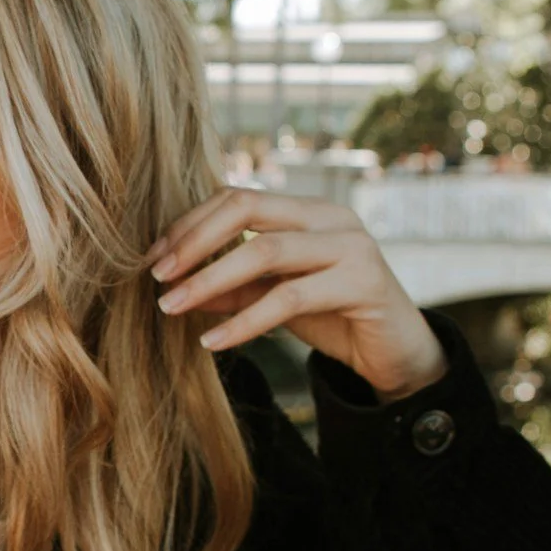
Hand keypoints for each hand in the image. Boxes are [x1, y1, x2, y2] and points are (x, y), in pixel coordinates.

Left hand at [148, 187, 447, 400]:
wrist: (397, 353)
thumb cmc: (334, 317)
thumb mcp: (273, 298)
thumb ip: (231, 287)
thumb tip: (174, 285)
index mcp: (307, 209)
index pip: (237, 197)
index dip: (190, 224)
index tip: (153, 259)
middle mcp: (331, 216)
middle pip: (247, 207)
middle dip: (193, 241)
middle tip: (156, 277)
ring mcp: (351, 245)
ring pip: (265, 250)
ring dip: (209, 280)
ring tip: (171, 308)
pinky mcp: (363, 283)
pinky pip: (289, 298)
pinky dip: (243, 321)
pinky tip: (213, 341)